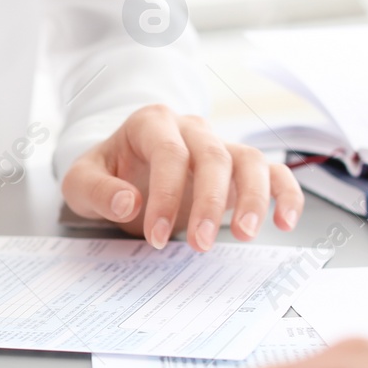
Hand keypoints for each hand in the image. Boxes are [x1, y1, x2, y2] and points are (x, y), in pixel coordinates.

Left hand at [61, 105, 303, 249]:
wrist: (123, 171)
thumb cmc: (106, 174)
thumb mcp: (81, 183)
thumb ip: (98, 191)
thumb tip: (129, 203)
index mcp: (151, 123)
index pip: (169, 153)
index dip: (166, 194)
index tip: (155, 237)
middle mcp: (191, 129)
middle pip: (213, 156)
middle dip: (209, 203)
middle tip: (200, 244)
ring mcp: (219, 146)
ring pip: (250, 160)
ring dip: (253, 198)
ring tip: (245, 235)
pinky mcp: (238, 169)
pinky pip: (272, 172)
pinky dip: (285, 193)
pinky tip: (286, 221)